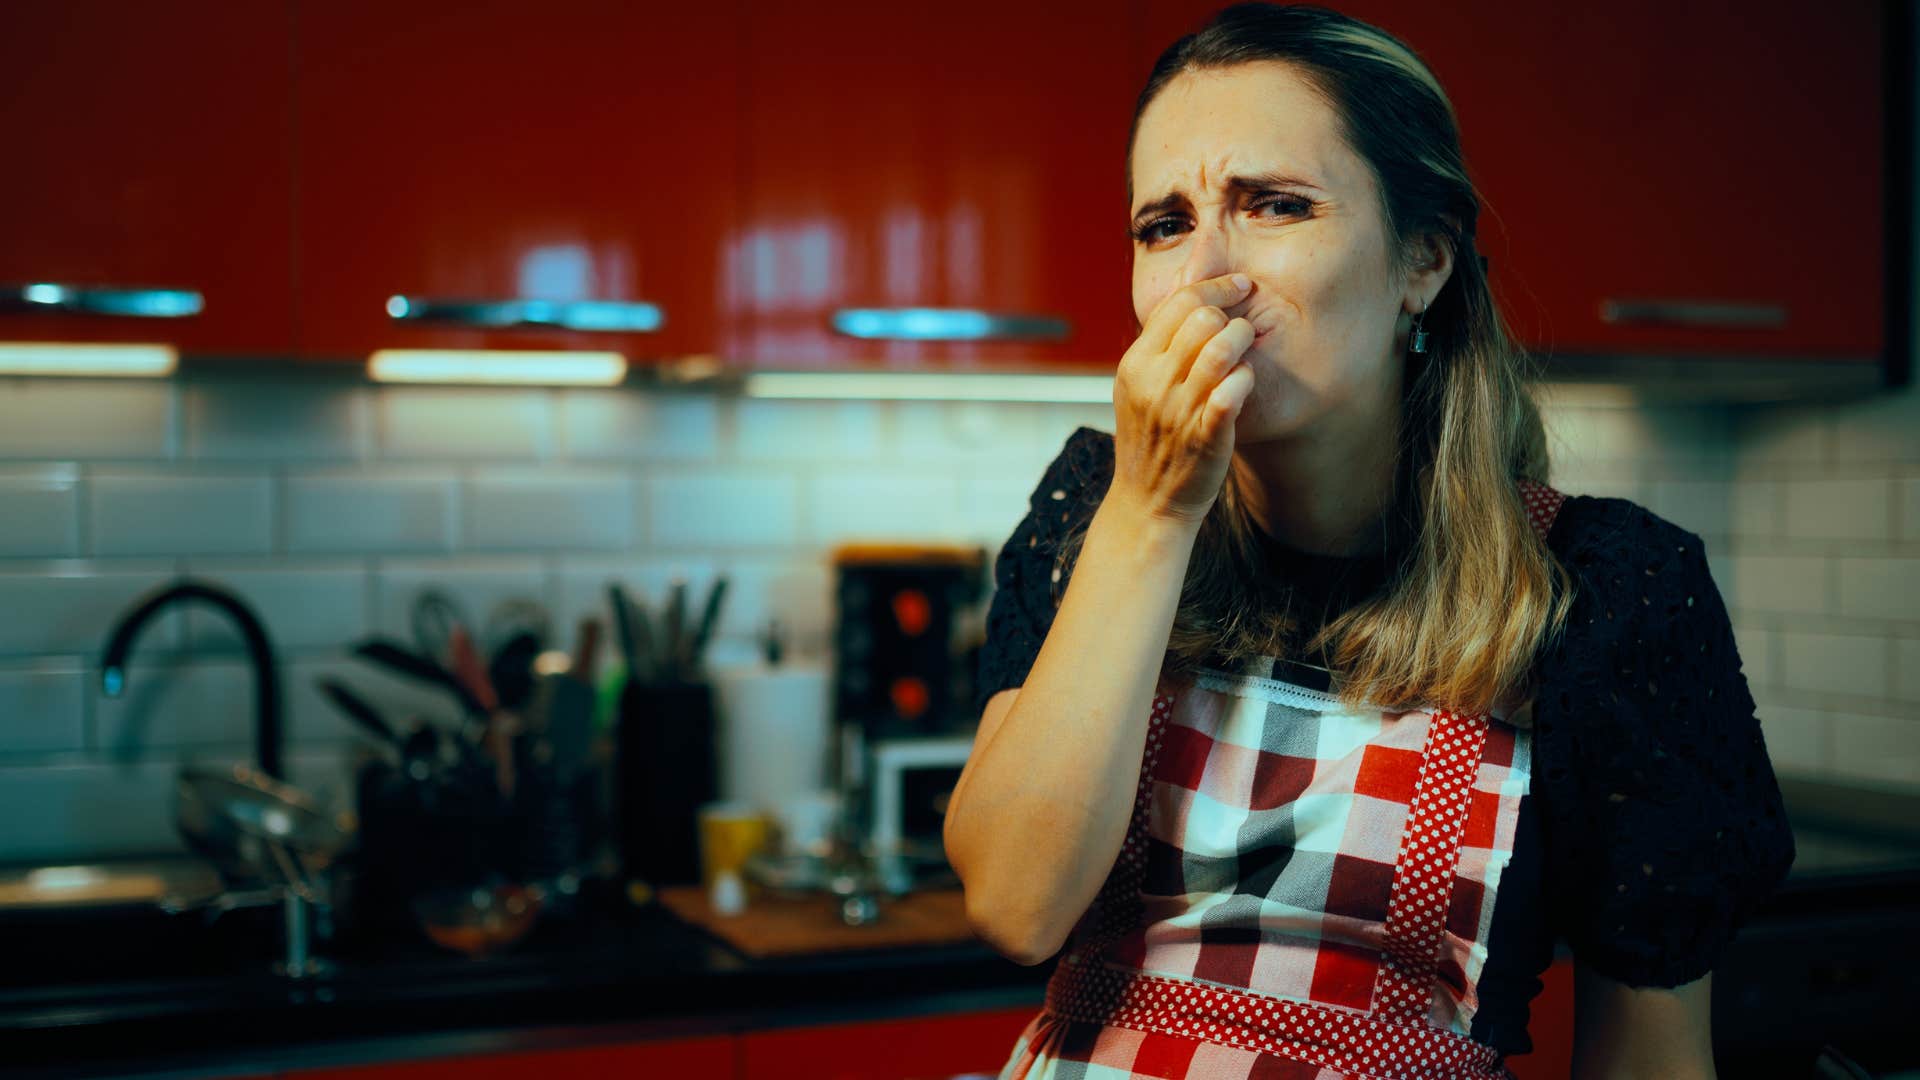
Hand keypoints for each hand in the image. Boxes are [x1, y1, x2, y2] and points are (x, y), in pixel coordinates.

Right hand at [1109, 273, 1258, 525]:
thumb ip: (1160, 347)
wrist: (1147, 501)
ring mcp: (1178, 409)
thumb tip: (1193, 300)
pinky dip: (1246, 378)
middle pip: (1202, 318)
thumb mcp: (1137, 388)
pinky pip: (1233, 390)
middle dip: (1233, 313)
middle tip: (1244, 323)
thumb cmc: (1151, 441)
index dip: (1218, 286)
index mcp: (1135, 364)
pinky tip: (1246, 381)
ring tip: (1247, 349)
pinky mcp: (1204, 435)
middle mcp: (1153, 383)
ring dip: (1244, 341)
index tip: (1240, 285)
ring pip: (1222, 348)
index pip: (1178, 302)